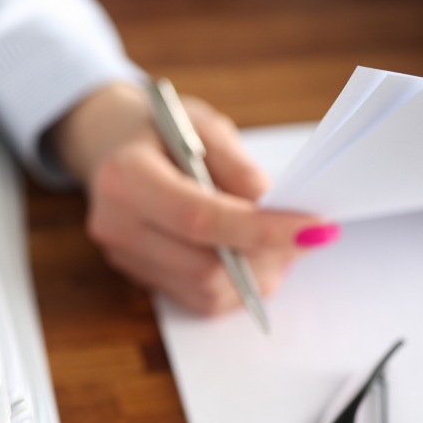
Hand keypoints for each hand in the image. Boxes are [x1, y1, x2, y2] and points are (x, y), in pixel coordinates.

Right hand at [50, 81, 338, 314]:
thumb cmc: (157, 127)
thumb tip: (271, 206)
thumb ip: (235, 165)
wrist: (108, 143)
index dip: (261, 229)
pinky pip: (197, 298)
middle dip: (267, 257)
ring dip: (257, 277)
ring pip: (204, 292)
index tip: (314, 228)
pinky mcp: (138, 275)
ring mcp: (124, 257)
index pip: (199, 218)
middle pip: (203, 266)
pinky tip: (256, 258)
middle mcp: (118, 225)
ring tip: (286, 247)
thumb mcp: (200, 124)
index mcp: (126, 177)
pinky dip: (237, 285)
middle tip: (309, 237)